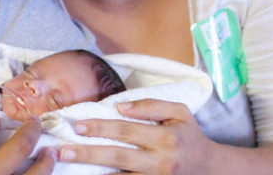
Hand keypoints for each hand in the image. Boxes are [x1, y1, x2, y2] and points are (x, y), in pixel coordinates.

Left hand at [58, 99, 215, 174]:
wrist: (210, 169)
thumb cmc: (189, 135)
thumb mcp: (179, 112)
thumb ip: (151, 105)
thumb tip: (120, 107)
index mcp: (166, 138)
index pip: (126, 130)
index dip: (100, 128)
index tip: (77, 125)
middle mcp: (160, 162)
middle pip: (118, 157)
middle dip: (87, 154)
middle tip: (62, 151)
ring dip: (91, 172)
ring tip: (67, 166)